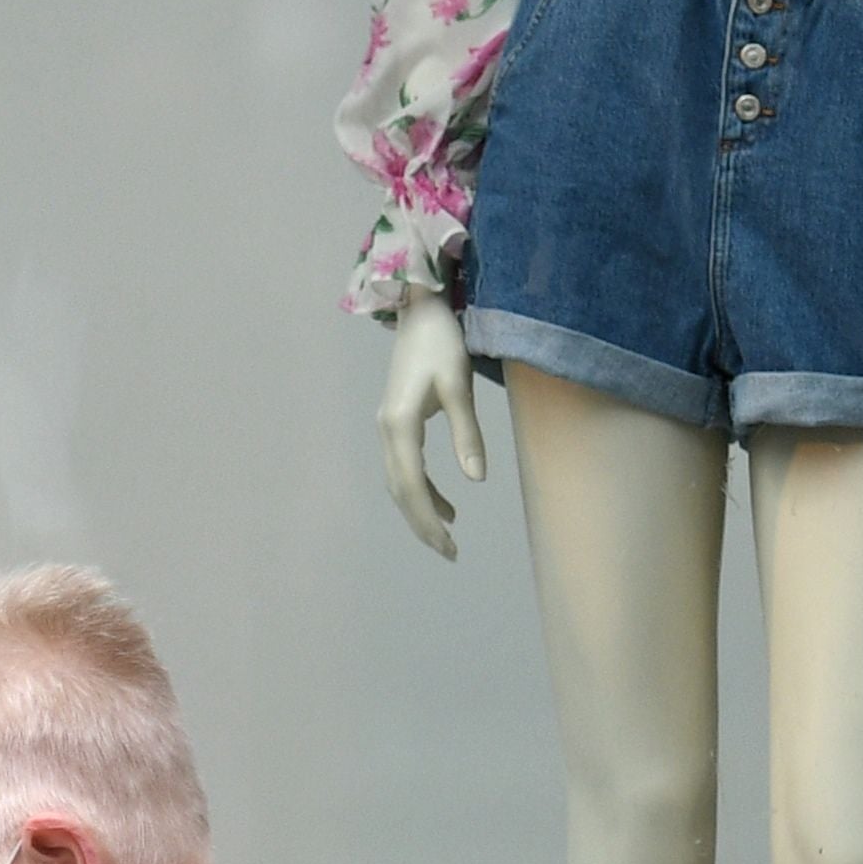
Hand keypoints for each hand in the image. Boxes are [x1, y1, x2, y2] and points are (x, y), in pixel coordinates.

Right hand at [377, 299, 485, 559]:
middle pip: (400, 491)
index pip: (411, 486)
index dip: (428, 520)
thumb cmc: (442, 343)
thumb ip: (467, 433)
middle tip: (451, 553)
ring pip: (399, 482)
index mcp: (400, 425)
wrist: (419, 310)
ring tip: (449, 536)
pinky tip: (448, 504)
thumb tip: (476, 480)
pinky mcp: (396, 423)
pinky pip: (405, 468)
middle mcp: (386, 431)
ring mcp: (387, 427)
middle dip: (423, 525)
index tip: (449, 546)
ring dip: (421, 511)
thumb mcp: (459, 386)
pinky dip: (422, 490)